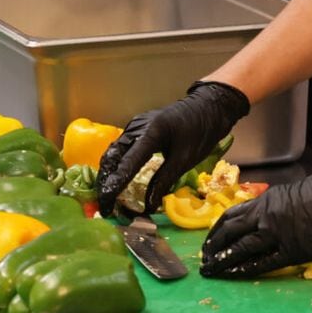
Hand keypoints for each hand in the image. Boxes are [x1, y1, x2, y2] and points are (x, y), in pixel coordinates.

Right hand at [97, 81, 249, 215]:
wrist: (207, 107)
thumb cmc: (200, 132)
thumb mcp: (185, 160)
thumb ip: (164, 181)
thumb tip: (148, 205)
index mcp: (151, 133)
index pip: (128, 163)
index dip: (116, 185)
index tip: (107, 203)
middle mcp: (137, 127)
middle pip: (112, 156)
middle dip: (105, 181)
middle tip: (105, 204)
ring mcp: (134, 126)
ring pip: (113, 152)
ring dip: (108, 174)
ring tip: (107, 195)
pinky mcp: (136, 128)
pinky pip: (120, 148)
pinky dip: (116, 165)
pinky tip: (117, 179)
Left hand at [200, 158, 311, 277]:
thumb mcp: (299, 192)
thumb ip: (280, 206)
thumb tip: (271, 218)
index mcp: (269, 198)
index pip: (233, 215)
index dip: (219, 229)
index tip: (210, 239)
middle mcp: (267, 214)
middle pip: (230, 231)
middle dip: (214, 246)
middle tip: (204, 258)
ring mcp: (279, 233)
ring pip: (241, 249)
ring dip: (223, 261)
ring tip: (211, 270)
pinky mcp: (295, 251)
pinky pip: (264, 263)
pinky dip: (246, 269)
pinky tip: (235, 275)